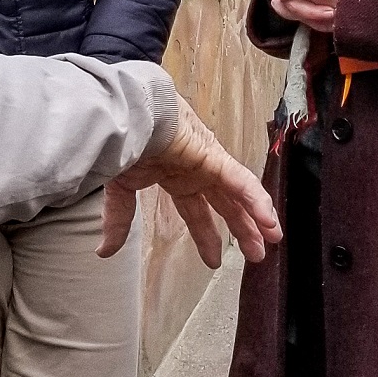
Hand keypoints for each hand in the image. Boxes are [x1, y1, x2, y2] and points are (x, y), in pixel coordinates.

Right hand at [96, 95, 280, 268]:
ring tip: (273, 239)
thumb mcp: (121, 188)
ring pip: (239, 194)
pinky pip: (241, 181)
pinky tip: (269, 220)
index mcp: (174, 176)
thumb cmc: (121, 142)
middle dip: (241, 229)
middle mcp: (195, 170)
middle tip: (256, 254)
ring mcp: (207, 162)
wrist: (123, 117)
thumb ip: (119, 219)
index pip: (196, 210)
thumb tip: (104, 251)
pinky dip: (256, 200)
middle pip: (225, 204)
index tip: (213, 259)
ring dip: (257, 217)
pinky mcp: (214, 156)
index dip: (206, 235)